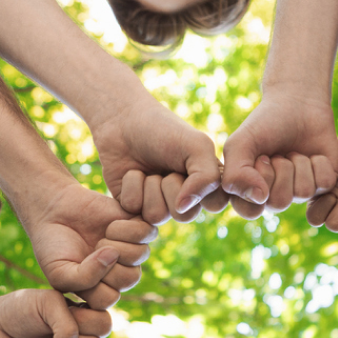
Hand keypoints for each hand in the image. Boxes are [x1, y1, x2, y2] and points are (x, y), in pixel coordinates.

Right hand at [23, 183, 157, 308]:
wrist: (53, 210)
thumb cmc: (53, 245)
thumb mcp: (59, 273)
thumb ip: (83, 280)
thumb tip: (113, 257)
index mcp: (102, 288)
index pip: (109, 298)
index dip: (93, 283)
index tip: (77, 266)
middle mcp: (119, 270)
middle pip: (130, 278)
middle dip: (108, 263)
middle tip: (92, 248)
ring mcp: (130, 249)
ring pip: (141, 255)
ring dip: (118, 245)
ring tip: (102, 237)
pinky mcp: (136, 226)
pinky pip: (148, 233)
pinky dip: (127, 229)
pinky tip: (111, 227)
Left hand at [91, 100, 223, 222]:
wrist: (122, 121)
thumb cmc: (163, 130)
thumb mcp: (197, 145)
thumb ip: (207, 178)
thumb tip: (183, 208)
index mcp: (205, 185)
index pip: (215, 204)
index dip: (201, 187)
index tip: (190, 164)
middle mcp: (183, 200)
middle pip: (185, 215)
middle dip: (171, 186)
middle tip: (165, 167)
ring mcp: (157, 206)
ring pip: (158, 216)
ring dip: (150, 187)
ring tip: (148, 170)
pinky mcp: (132, 208)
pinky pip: (134, 210)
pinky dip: (131, 187)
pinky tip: (131, 173)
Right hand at [222, 93, 337, 215]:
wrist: (298, 103)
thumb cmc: (265, 124)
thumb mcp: (240, 144)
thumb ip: (235, 174)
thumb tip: (259, 199)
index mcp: (250, 192)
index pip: (250, 210)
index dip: (254, 182)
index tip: (258, 159)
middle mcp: (275, 197)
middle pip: (279, 203)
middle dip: (279, 169)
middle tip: (277, 153)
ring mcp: (300, 192)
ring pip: (302, 192)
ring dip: (298, 163)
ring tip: (294, 152)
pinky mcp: (324, 183)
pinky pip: (323, 183)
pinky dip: (318, 162)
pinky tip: (313, 154)